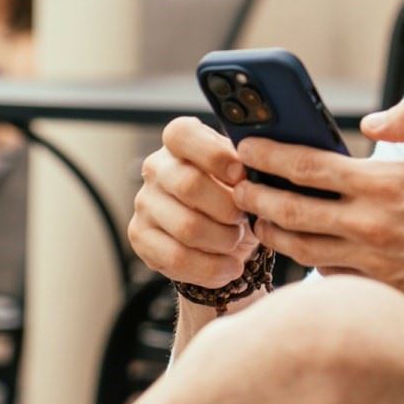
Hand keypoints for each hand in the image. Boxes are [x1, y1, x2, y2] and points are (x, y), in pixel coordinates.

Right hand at [131, 117, 260, 290]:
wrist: (221, 236)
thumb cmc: (235, 195)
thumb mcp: (245, 174)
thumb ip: (248, 166)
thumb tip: (262, 167)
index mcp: (180, 142)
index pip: (182, 135)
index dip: (213, 154)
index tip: (241, 174)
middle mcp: (156, 168)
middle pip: (189, 185)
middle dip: (228, 208)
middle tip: (245, 218)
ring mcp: (145, 202)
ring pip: (186, 227)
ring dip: (223, 240)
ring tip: (238, 241)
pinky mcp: (141, 237)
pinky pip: (176, 258)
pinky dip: (211, 268)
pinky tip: (230, 267)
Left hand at [233, 100, 403, 318]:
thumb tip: (373, 120)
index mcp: (383, 184)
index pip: (305, 167)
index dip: (267, 157)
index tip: (245, 148)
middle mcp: (368, 226)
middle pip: (288, 212)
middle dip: (254, 197)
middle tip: (237, 187)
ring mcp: (372, 264)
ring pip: (300, 251)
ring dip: (272, 234)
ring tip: (259, 220)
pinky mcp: (383, 293)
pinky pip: (330, 279)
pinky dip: (308, 265)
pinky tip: (303, 253)